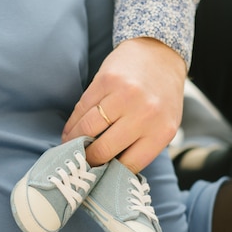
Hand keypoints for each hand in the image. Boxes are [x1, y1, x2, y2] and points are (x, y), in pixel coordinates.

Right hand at [62, 37, 186, 173]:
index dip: (108, 175)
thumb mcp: (163, 126)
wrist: (159, 54)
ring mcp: (124, 96)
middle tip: (79, 166)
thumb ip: (141, 147)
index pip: (128, 166)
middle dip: (88, 162)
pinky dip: (73, 124)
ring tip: (69, 149)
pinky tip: (70, 132)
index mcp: (161, 132)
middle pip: (104, 150)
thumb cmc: (161, 97)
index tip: (97, 178)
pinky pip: (82, 109)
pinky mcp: (106, 80)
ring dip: (74, 142)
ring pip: (87, 129)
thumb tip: (108, 173)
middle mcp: (145, 114)